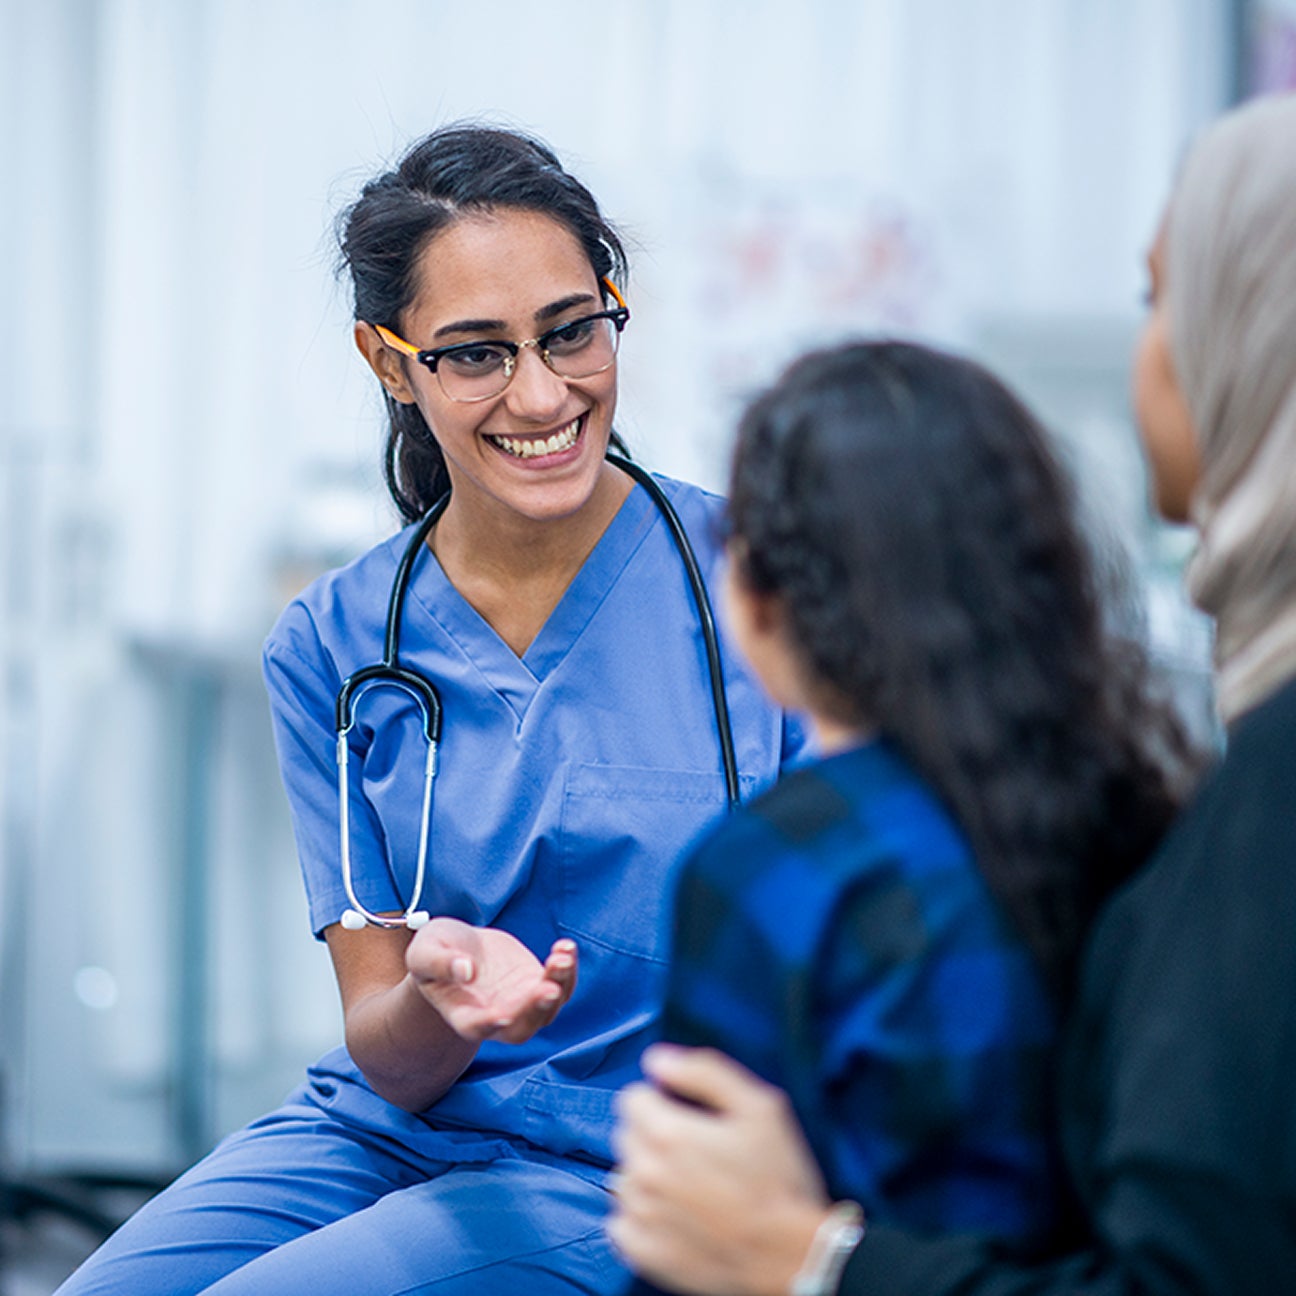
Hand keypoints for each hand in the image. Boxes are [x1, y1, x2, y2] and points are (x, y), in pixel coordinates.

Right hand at [405, 918, 577, 1044]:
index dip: (489, 1024)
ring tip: (562, 957)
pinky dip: (567, 969)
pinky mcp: (537, 983)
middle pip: (521, 1027)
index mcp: (463, 1016)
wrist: (459, 946)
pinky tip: (567, 947)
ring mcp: (521, 1003)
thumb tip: (465, 970)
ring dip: (559, 985)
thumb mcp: (424, 951)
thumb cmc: (436, 951)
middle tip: (548, 988)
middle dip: (536, 1009)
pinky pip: (560, 984)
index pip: (476, 1028)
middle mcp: (496, 1017)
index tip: (502, 1015)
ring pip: (548, 1007)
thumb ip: (439, 962)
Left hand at [609, 1045, 834, 1295]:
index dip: (661, 1100)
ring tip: (689, 1186)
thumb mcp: (759, 1107)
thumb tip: (657, 1059)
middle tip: (696, 1152)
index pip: (632, 1098)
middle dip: (654, 1134)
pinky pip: (620, 1222)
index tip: (688, 1115)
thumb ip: (704, 1072)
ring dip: (648, 1175)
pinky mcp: (643, 1253)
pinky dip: (640, 1217)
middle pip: (627, 1134)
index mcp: (668, 1134)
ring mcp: (640, 1216)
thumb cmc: (779, 1179)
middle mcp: (644, 1173)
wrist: (790, 1256)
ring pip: (625, 1176)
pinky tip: (672, 1216)